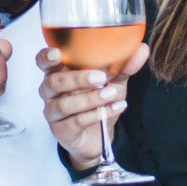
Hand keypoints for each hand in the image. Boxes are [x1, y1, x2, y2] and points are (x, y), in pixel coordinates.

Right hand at [36, 43, 147, 169]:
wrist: (98, 137)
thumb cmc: (98, 101)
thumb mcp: (113, 81)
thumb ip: (124, 66)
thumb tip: (142, 49)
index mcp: (59, 72)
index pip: (43, 62)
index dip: (46, 57)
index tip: (57, 53)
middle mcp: (51, 91)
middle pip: (54, 82)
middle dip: (77, 79)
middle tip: (101, 77)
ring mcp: (53, 112)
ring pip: (64, 104)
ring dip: (91, 99)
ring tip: (112, 94)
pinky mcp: (62, 130)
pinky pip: (76, 121)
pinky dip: (98, 114)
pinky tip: (116, 108)